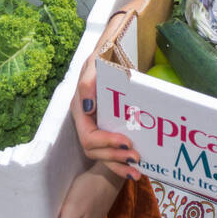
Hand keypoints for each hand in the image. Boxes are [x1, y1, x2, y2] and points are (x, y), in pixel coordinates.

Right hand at [71, 10, 140, 180]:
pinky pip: (111, 152)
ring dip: (118, 164)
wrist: (119, 48)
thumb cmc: (108, 53)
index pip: (88, 135)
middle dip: (113, 157)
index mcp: (80, 107)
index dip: (105, 143)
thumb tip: (86, 107)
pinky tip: (136, 168)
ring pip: (101, 155)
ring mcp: (98, 125)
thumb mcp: (98, 62)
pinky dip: (121, 162)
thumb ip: (89, 82)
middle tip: (136, 157)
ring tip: (137, 169)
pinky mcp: (109, 127)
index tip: (125, 142)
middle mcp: (86, 120)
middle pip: (94, 150)